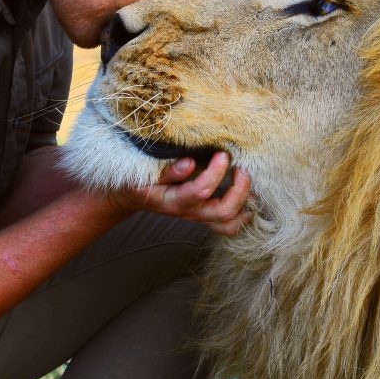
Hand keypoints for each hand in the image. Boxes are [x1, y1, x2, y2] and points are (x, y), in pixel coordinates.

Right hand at [107, 152, 253, 236]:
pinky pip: (231, 223)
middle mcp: (190, 213)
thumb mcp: (145, 174)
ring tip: (245, 180)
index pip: (201, 192)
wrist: (134, 197)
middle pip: (223, 213)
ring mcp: (200, 217)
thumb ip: (167, 171)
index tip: (222, 154)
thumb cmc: (140, 181)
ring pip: (231, 224)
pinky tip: (245, 190)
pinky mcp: (207, 216)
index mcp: (174, 201)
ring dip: (245, 204)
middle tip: (241, 168)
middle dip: (239, 189)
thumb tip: (189, 163)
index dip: (215, 173)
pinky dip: (244, 210)